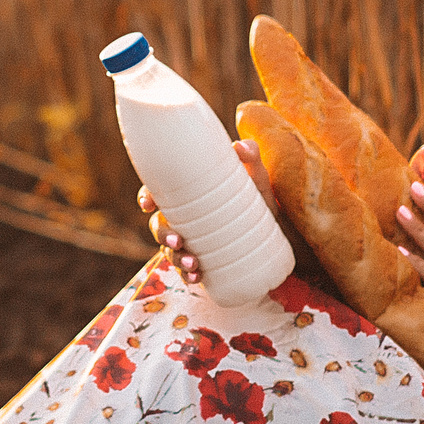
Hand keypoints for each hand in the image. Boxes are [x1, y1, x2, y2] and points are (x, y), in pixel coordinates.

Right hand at [138, 141, 278, 287]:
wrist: (277, 229)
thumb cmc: (257, 197)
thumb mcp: (255, 177)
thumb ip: (250, 159)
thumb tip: (240, 146)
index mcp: (188, 196)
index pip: (158, 194)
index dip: (147, 197)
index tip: (148, 205)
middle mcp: (183, 219)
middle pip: (158, 225)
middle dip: (163, 234)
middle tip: (178, 240)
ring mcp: (190, 242)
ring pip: (170, 250)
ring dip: (176, 258)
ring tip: (193, 264)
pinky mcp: (202, 261)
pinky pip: (186, 271)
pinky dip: (188, 275)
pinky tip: (197, 277)